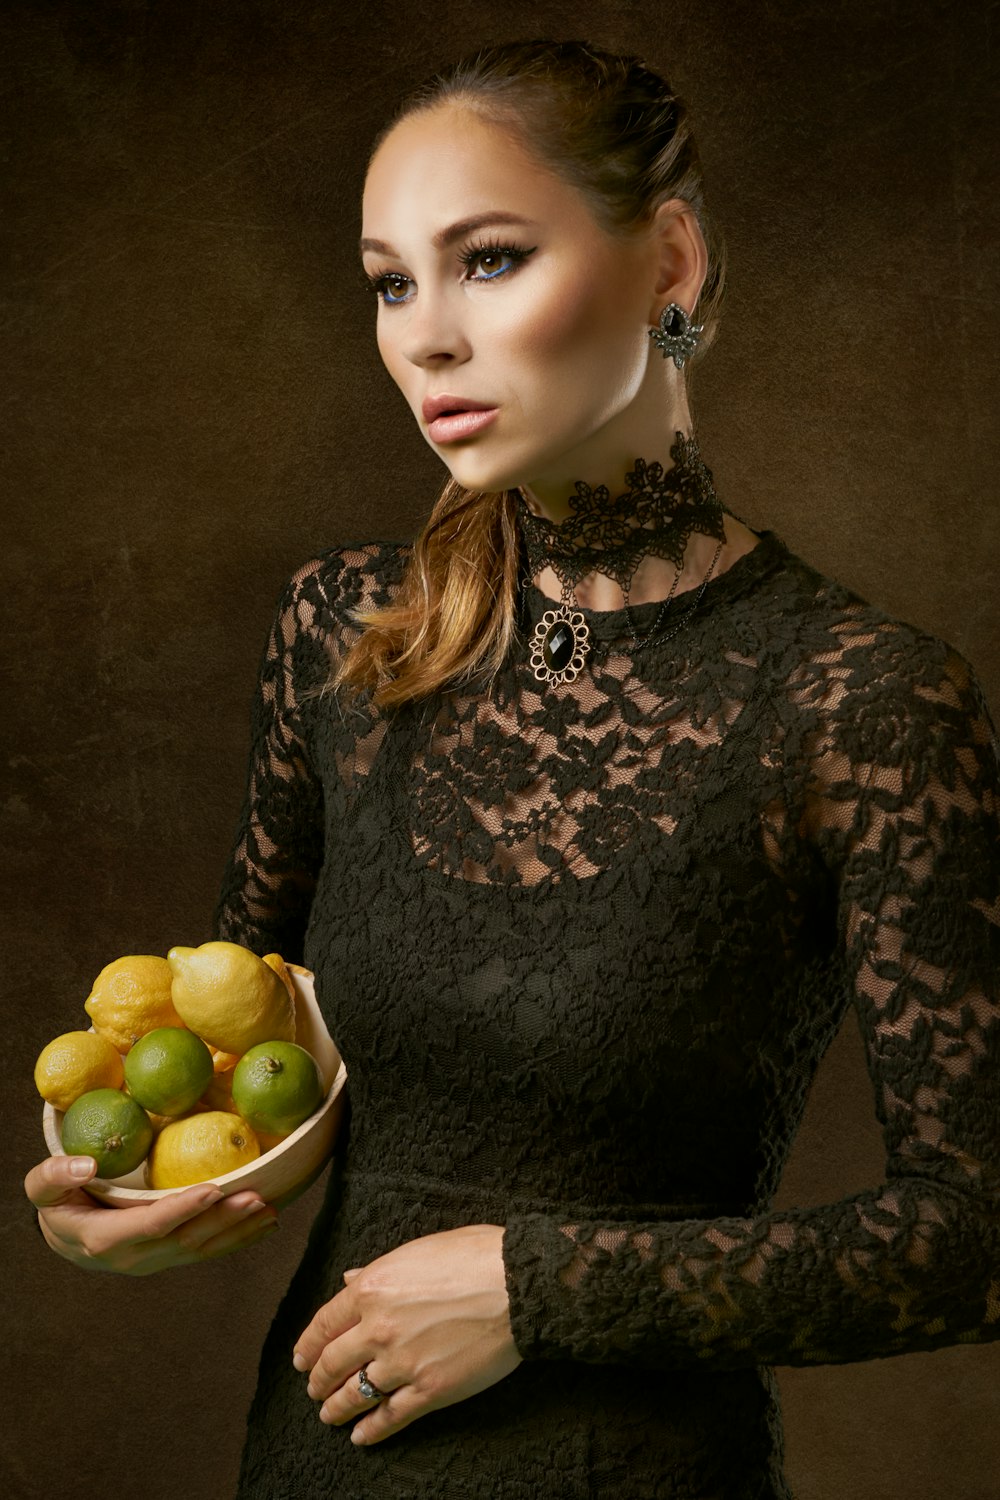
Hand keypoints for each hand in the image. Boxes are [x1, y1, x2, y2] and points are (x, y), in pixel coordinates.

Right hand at [24, 1153, 279, 1274]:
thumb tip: (85, 1164)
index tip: (213, 1188)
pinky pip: (208, 1251)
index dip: (183, 1209)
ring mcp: (156, 1262)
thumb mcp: (42, 1188)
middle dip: (224, 1220)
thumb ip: (55, 1175)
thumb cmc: (58, 1203)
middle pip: (186, 1240)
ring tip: (270, 1210)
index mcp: (105, 1238)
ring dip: (239, 1231)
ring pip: (203, 1249)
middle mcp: (136, 1257)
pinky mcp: (171, 1257)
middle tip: (258, 1197)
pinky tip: (265, 1224)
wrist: (66, 1236)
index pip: (151, 1225)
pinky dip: (238, 1239)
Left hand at [292, 1224, 521, 1445]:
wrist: (518, 1284)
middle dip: (318, 1379)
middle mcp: (378, 1328)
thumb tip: (351, 1278)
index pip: (325, 1322)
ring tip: (329, 1416)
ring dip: (336, 1408)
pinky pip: (390, 1416)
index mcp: (373, 1288)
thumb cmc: (475, 1256)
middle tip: (313, 1388)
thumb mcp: (419, 1250)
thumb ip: (380, 1269)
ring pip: (355, 1394)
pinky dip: (371, 1430)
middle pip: (333, 1362)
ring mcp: (402, 1362)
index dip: (309, 1344)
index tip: (302, 1358)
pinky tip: (361, 1436)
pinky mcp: (430, 1390)